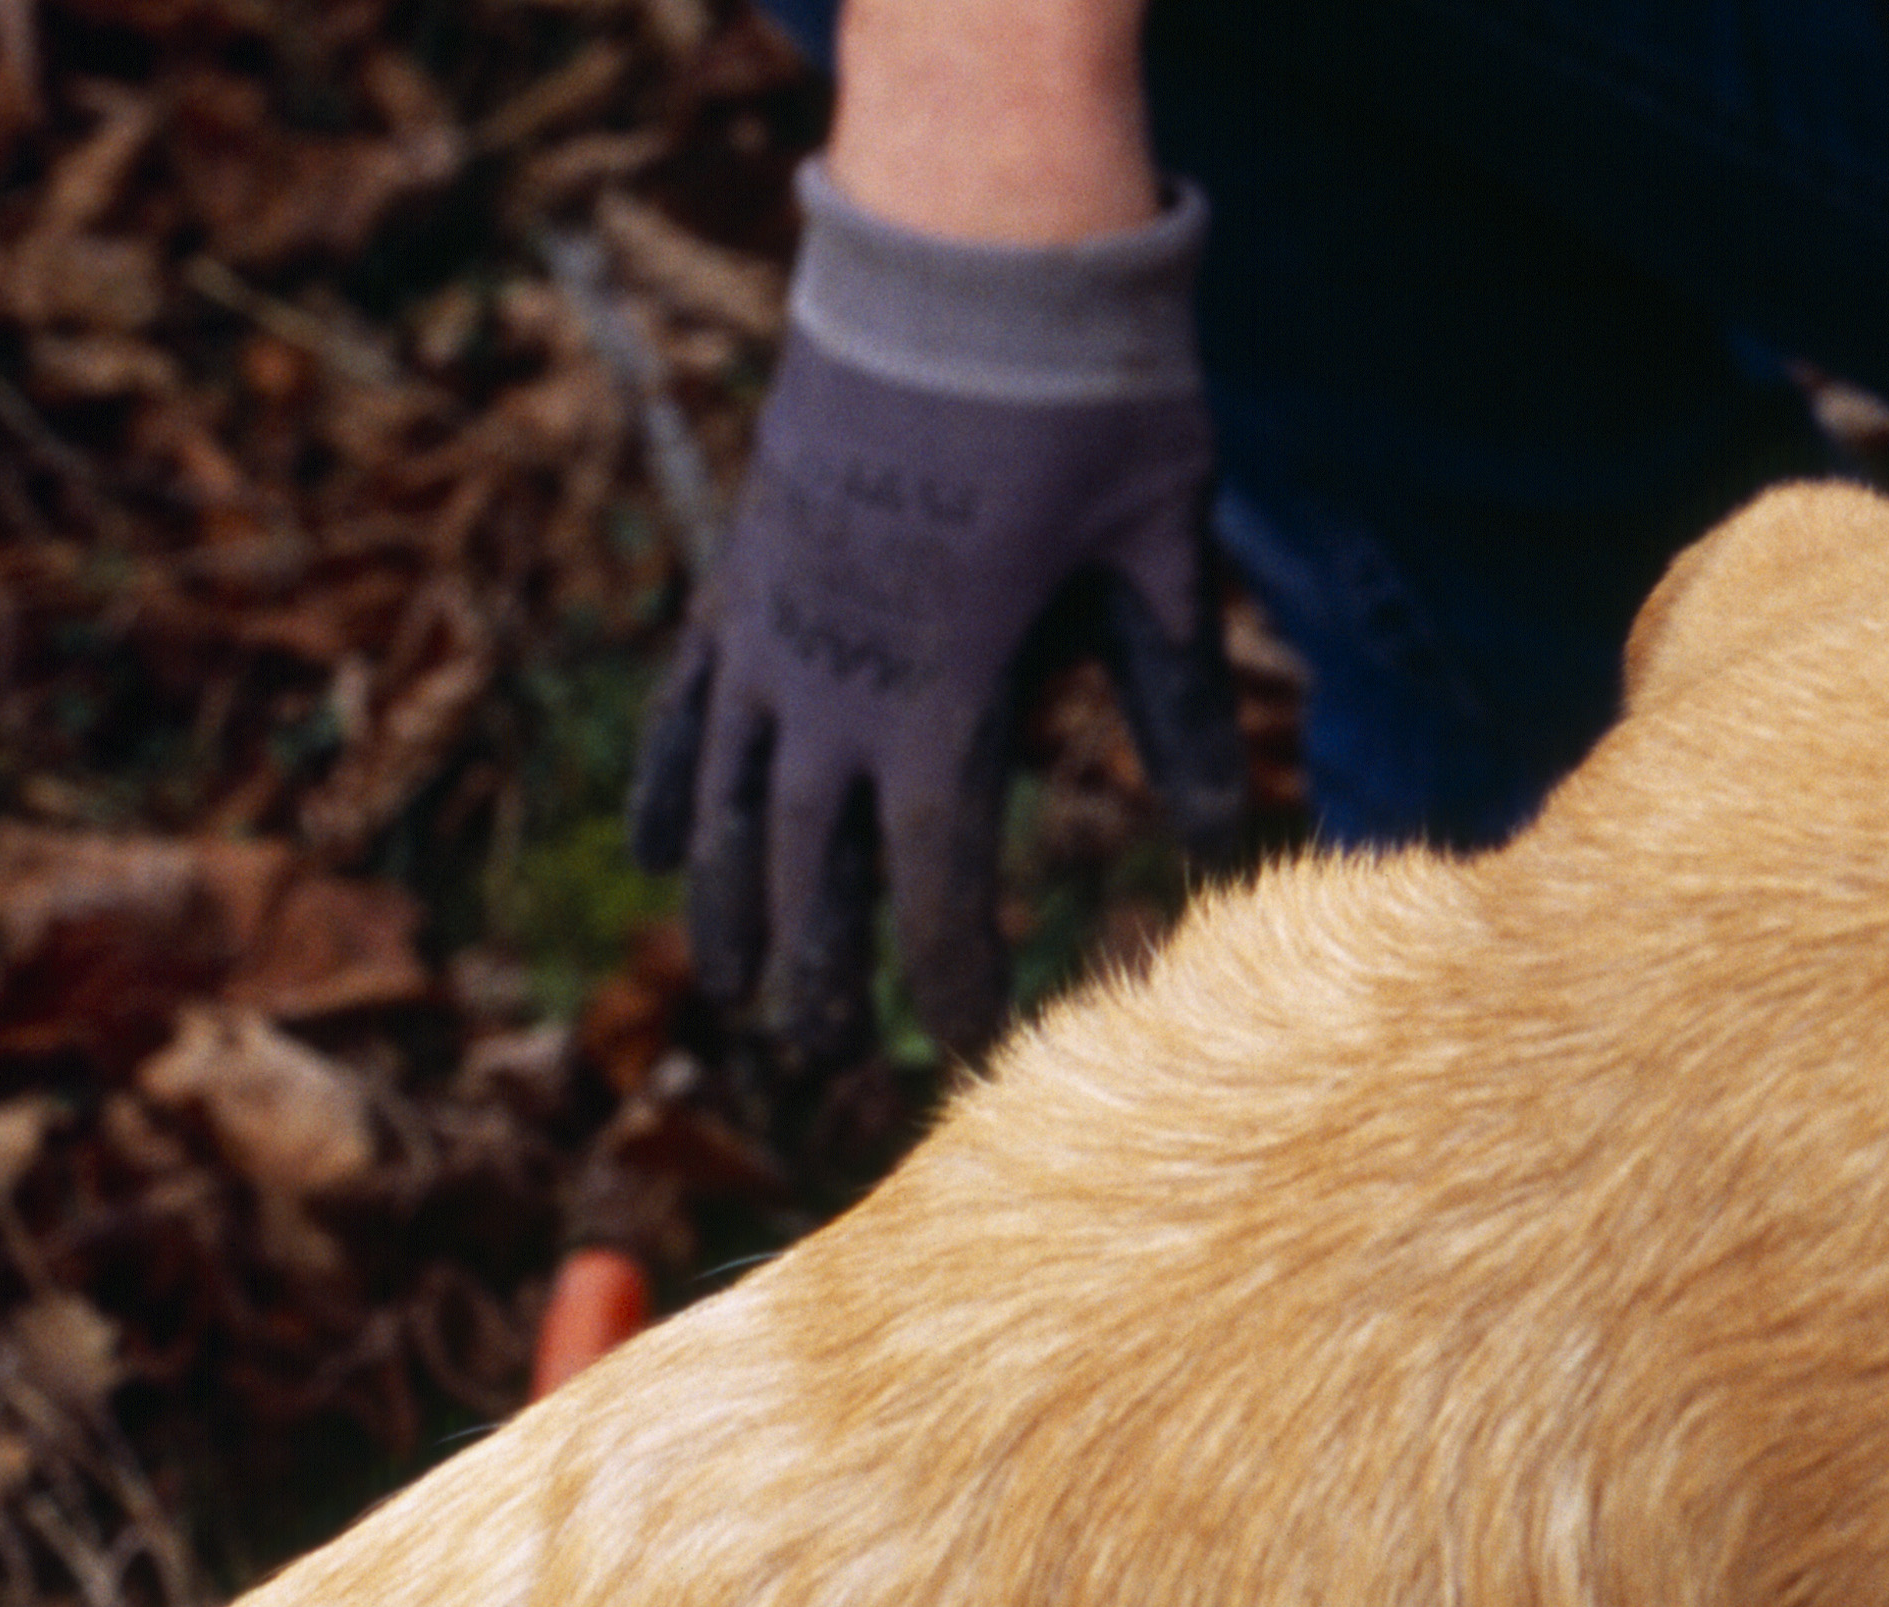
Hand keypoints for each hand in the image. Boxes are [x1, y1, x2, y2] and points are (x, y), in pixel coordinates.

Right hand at [630, 166, 1238, 1054]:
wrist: (968, 263)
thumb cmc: (1091, 411)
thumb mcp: (1161, 558)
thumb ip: (1180, 703)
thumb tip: (1229, 844)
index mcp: (946, 691)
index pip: (933, 872)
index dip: (950, 969)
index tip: (972, 1047)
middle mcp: (837, 674)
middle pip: (811, 860)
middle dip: (822, 966)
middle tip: (822, 1062)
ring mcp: (776, 621)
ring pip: (731, 797)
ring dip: (731, 904)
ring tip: (734, 997)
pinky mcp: (748, 568)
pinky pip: (690, 701)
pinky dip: (673, 783)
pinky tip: (658, 856)